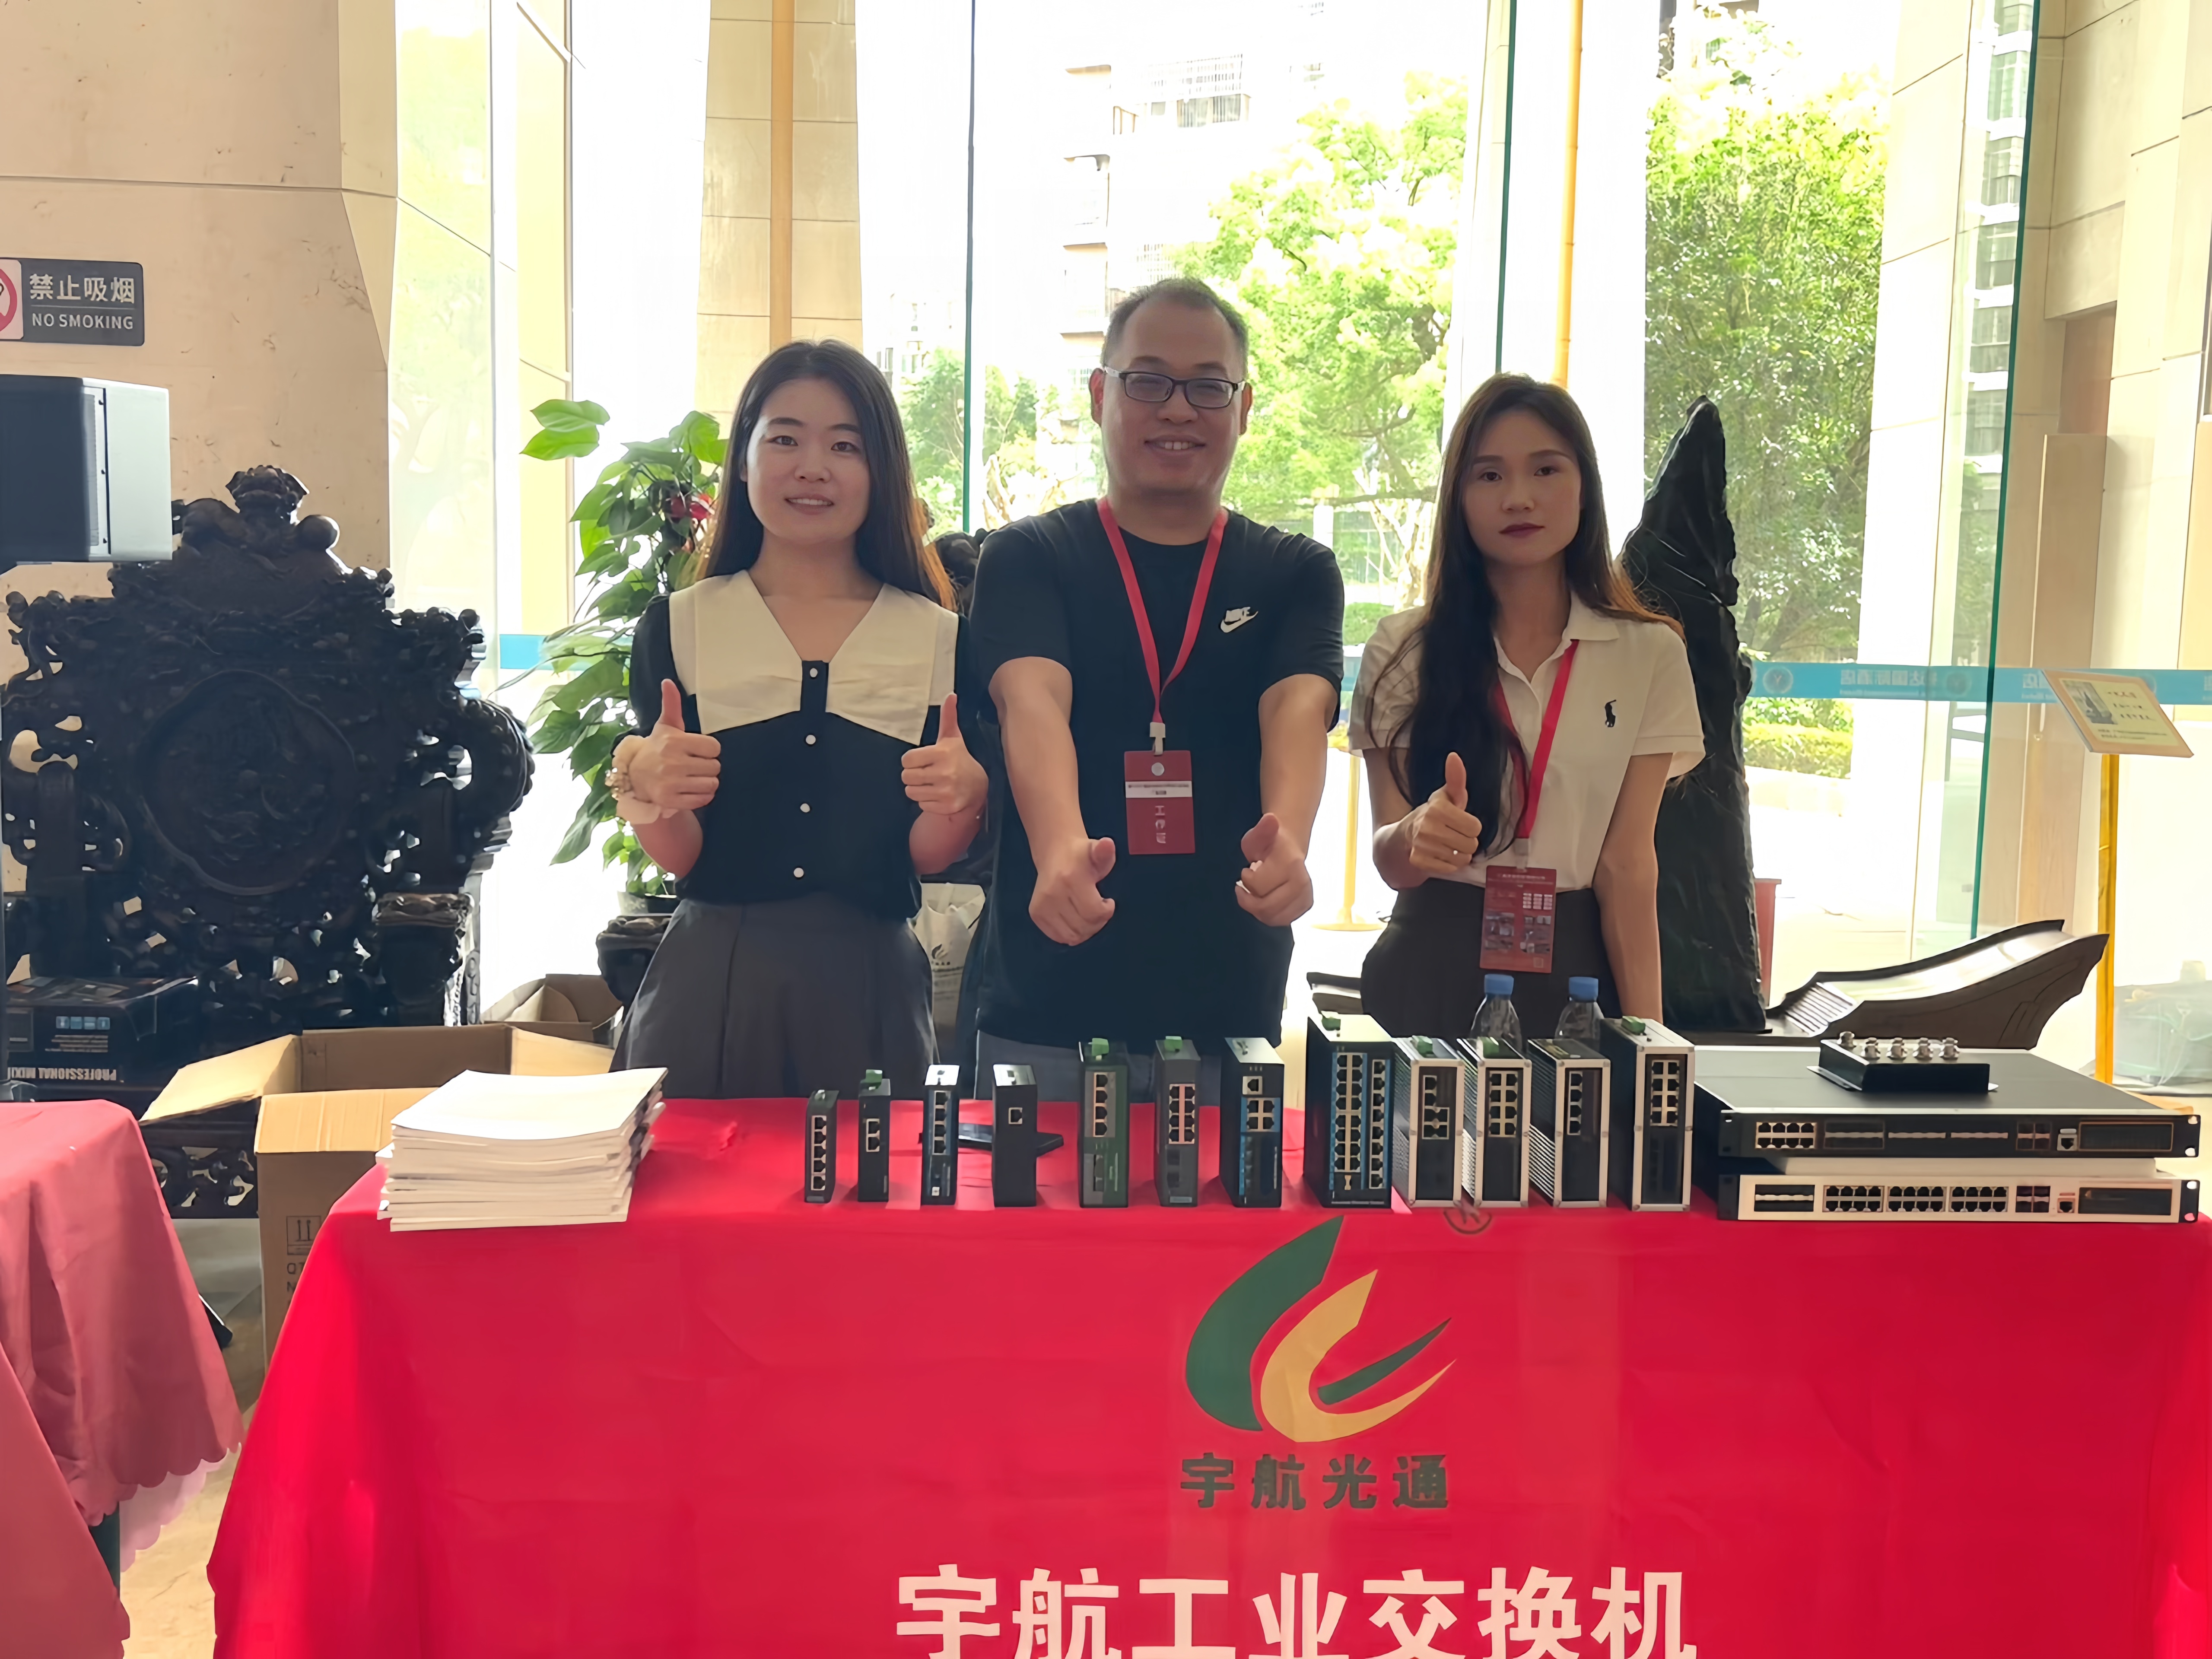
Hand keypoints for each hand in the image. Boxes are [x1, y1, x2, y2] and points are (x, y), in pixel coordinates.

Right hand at [627, 679, 720, 812]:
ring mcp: (671, 782)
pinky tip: (690, 790)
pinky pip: (702, 800)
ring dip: (707, 783)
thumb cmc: (657, 749)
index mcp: (674, 741)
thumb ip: (671, 705)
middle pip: (715, 767)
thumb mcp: (665, 726)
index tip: (698, 752)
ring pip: (711, 784)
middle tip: (695, 766)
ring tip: (693, 778)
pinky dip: (701, 797)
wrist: (634, 777)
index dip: (709, 751)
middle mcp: (672, 762)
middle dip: (708, 768)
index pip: (714, 748)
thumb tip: (668, 681)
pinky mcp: (670, 799)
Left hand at [902, 692, 987, 817]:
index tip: (924, 760)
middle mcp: (944, 772)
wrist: (979, 787)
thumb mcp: (953, 738)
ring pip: (911, 792)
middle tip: (926, 773)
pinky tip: (938, 794)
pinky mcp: (947, 806)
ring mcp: (946, 791)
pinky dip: (927, 801)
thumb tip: (951, 695)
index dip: (912, 760)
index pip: (906, 760)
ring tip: (931, 784)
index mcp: (942, 753)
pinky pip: (921, 805)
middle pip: (906, 777)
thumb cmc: (960, 759)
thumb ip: (948, 717)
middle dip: (913, 775)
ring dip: (918, 789)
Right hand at [1031, 833, 1116, 946]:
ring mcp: (1042, 905)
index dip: (1106, 911)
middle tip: (1099, 910)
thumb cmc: (1081, 856)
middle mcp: (1053, 894)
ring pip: (1072, 936)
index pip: (1094, 911)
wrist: (1055, 853)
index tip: (1107, 902)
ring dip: (1086, 930)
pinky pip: (1059, 937)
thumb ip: (1104, 851)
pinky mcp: (1036, 914)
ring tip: (1088, 915)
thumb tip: (1107, 844)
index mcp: (1070, 878)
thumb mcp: (1096, 851)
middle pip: (1084, 926)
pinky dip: (1071, 933)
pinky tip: (1076, 919)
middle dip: (1098, 922)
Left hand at [1234, 812, 1313, 925]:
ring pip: (1273, 918)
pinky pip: (1281, 921)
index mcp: (1291, 864)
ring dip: (1258, 909)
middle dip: (1250, 899)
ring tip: (1255, 894)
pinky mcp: (1305, 906)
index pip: (1259, 886)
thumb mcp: (1259, 834)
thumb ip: (1262, 829)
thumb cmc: (1269, 844)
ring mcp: (1306, 896)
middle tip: (1246, 887)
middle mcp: (1302, 882)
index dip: (1247, 879)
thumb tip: (1271, 819)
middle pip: (1266, 907)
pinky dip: (1269, 915)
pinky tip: (1265, 901)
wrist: (1289, 848)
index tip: (1247, 869)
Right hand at [1405, 752, 1484, 877]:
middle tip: (1454, 836)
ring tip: (1447, 846)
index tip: (1459, 823)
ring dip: (1458, 855)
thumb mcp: (1445, 796)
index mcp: (1438, 808)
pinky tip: (1440, 856)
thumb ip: (1456, 779)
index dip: (1471, 826)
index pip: (1476, 827)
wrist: (1404, 836)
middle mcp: (1428, 826)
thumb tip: (1454, 756)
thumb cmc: (1433, 815)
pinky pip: (1449, 869)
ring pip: (1461, 858)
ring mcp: (1422, 845)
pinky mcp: (1419, 861)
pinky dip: (1448, 865)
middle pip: (1471, 844)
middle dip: (1466, 842)